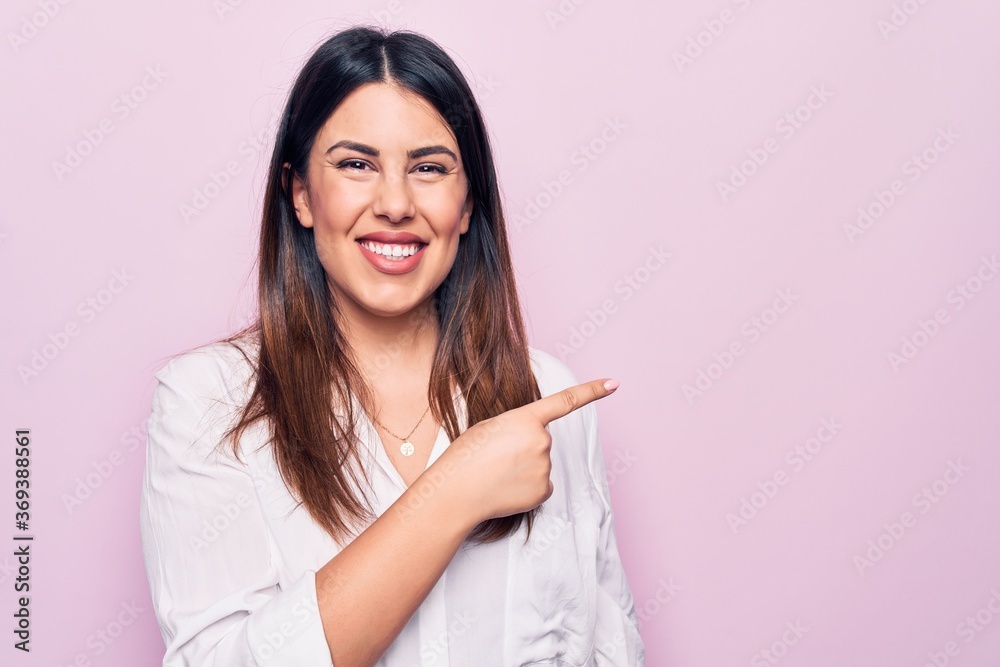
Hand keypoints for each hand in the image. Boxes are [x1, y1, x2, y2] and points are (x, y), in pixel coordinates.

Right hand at [432, 378, 619, 524]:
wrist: (456, 491)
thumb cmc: (466, 456)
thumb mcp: (490, 428)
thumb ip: (518, 428)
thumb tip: (535, 445)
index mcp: (526, 418)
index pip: (566, 401)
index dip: (592, 391)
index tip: (613, 384)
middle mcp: (542, 441)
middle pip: (541, 441)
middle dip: (524, 447)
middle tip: (496, 458)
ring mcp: (545, 467)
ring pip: (540, 464)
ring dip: (524, 468)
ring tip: (497, 474)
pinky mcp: (544, 491)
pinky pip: (540, 485)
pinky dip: (526, 487)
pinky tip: (506, 488)